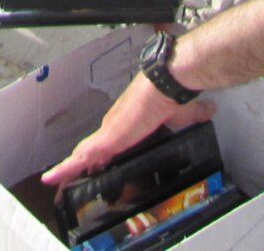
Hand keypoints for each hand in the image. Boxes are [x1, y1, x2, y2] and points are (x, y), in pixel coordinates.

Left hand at [42, 57, 217, 188]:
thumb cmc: (171, 94)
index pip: (108, 143)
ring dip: (68, 169)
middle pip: (90, 150)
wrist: (167, 81)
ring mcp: (110, 131)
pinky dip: (68, 167)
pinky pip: (83, 156)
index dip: (98, 155)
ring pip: (82, 154)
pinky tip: (57, 177)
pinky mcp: (109, 137)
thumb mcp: (185, 113)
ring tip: (54, 182)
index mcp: (128, 124)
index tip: (92, 166)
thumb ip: (195, 114)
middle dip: (77, 165)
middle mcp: (115, 126)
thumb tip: (209, 110)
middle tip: (64, 179)